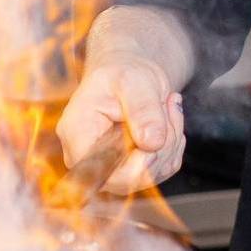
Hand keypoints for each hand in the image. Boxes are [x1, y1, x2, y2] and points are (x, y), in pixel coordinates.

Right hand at [55, 6, 193, 195]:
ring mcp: (109, 167)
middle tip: (170, 107)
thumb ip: (142, 109)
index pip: (99, 172)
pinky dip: (174, 147)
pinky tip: (169, 120)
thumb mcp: (133, 80)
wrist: (129, 72)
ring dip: (171, 143)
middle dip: (160, 148)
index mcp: (77, 133)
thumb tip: (152, 143)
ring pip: (149, 177)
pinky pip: (161, 171)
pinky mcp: (130, 169)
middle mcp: (87, 157)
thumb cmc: (123, 71)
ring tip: (169, 106)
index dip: (134, 166)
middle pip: (128, 179)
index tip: (156, 138)